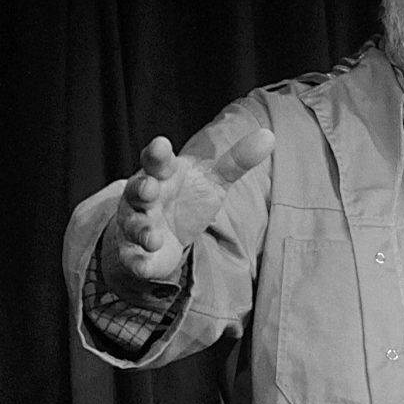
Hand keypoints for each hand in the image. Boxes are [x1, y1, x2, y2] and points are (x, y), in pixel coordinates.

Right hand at [109, 128, 275, 281]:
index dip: (158, 153)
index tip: (161, 145)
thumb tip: (269, 136)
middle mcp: (144, 197)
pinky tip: (144, 267)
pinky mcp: (136, 253)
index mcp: (163, 174)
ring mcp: (136, 224)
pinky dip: (137, 263)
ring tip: (153, 238)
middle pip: (138, 189)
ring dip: (141, 230)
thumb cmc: (187, 197)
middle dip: (142, 188)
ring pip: (134, 225)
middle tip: (150, 188)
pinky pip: (133, 259)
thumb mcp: (213, 179)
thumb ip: (237, 160)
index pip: (158, 160)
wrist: (161, 234)